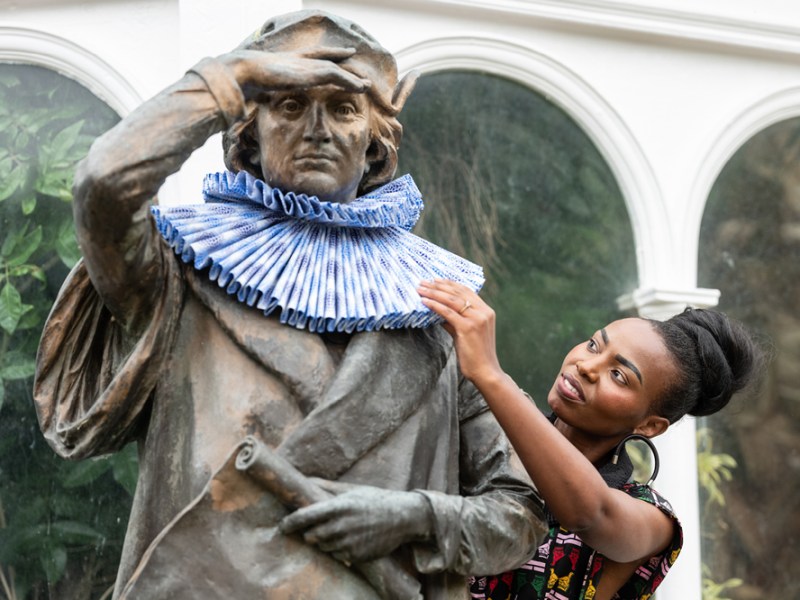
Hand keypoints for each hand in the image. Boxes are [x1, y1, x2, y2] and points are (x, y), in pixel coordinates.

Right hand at [220, 47, 370, 99]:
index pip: (309, 54)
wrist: (246, 71)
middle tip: (352, 54)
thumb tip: (247, 107)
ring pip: (336, 68)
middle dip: (339, 55)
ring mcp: (307, 64)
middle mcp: (300, 58)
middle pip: (325, 55)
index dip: (321, 54)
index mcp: (288, 60)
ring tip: (366, 84)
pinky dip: (351, 82)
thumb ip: (259, 93)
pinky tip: (361, 88)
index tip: (329, 53)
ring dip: (351, 76)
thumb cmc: (245, 81)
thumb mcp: (256, 87)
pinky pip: (339, 76)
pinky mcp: (314, 72)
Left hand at [279, 480, 432, 563]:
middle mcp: (342, 526)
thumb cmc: (374, 499)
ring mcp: (349, 543)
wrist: (402, 517)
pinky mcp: (356, 555)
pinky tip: (351, 538)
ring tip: (340, 530)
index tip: (282, 526)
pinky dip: (339, 549)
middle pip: (311, 536)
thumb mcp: (351, 490)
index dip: (289, 523)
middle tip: (319, 526)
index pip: (305, 517)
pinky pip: (338, 555)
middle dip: (310, 532)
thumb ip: (326, 487)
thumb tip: (304, 480)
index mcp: (338, 506)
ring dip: (325, 541)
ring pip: (323, 547)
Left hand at [417, 279, 502, 384]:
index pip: (466, 291)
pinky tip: (424, 302)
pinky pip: (447, 312)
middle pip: (458, 292)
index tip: (436, 280)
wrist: (486, 372)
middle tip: (424, 282)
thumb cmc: (476, 355)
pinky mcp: (468, 327)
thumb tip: (439, 313)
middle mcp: (483, 312)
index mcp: (486, 311)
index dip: (450, 284)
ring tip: (421, 289)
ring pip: (451, 300)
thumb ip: (455, 321)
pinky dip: (434, 305)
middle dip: (439, 286)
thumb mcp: (467, 333)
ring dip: (434, 293)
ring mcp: (476, 319)